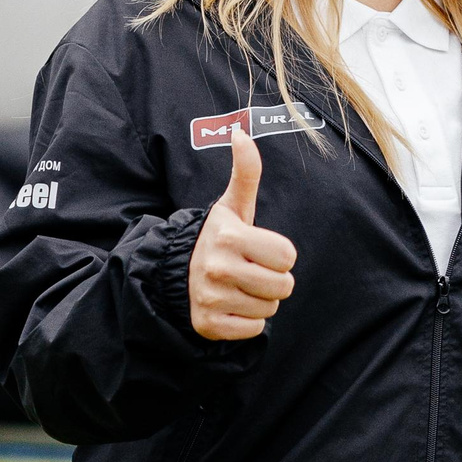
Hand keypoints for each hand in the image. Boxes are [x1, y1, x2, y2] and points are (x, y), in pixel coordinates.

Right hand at [189, 128, 297, 340]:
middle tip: (251, 270)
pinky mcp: (208, 324)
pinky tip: (231, 304)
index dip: (279, 254)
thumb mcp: (232, 206)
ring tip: (240, 286)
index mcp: (229, 236)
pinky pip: (253, 329)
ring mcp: (211, 298)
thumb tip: (241, 132)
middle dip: (273, 280)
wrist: (173, 272)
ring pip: (269, 309)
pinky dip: (248, 321)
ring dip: (261, 300)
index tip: (259, 249)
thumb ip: (245, 172)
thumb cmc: (217, 237)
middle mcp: (217, 267)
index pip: (288, 257)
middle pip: (283, 286)